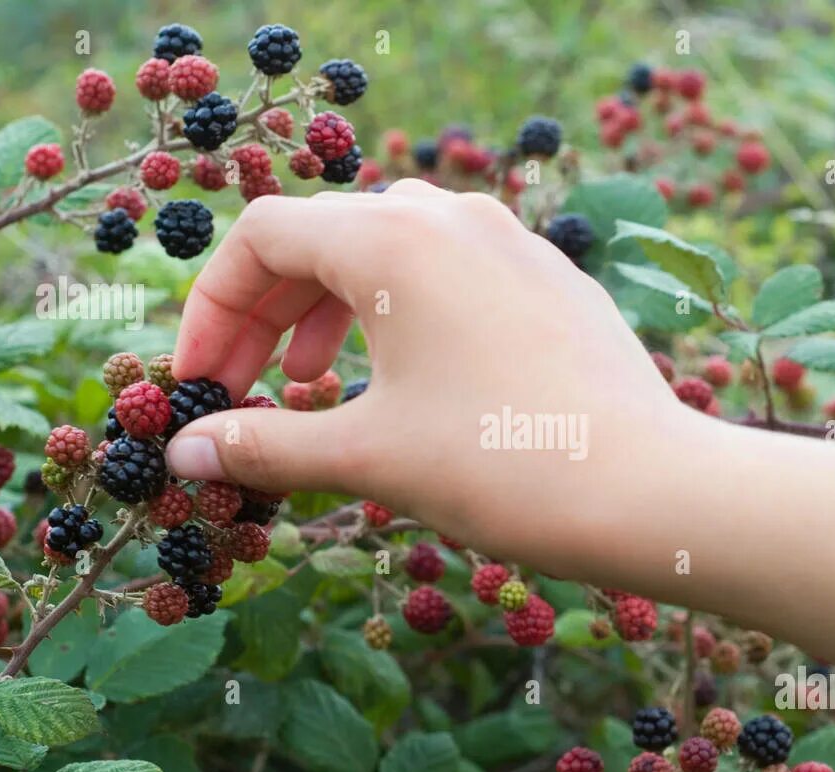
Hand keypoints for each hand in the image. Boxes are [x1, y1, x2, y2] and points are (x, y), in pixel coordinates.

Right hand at [168, 180, 689, 574]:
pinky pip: (452, 276)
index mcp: (394, 240)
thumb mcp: (369, 456)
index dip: (212, 309)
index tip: (198, 383)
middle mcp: (452, 218)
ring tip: (315, 383)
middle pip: (323, 240)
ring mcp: (511, 243)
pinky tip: (406, 380)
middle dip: (266, 316)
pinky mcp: (551, 280)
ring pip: (389, 253)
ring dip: (331, 313)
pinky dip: (402, 317)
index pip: (264, 237)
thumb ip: (265, 444)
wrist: (652, 490)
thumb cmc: (503, 466)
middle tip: (242, 392)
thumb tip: (182, 455)